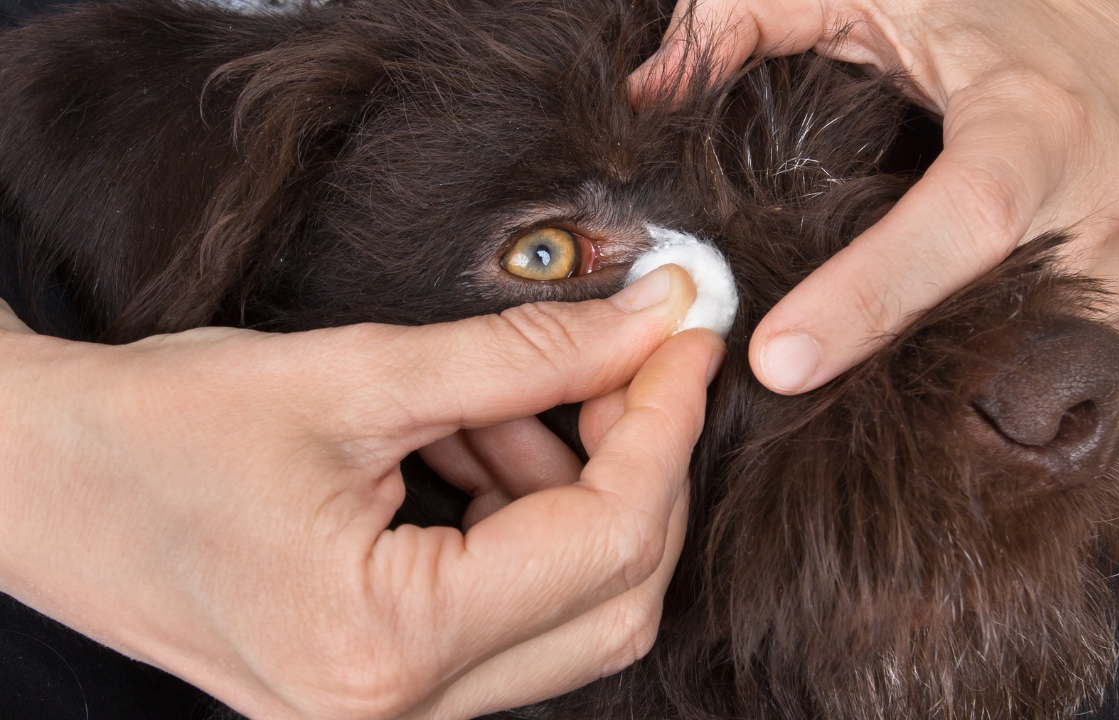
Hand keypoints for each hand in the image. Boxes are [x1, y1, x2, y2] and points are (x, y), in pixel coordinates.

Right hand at [0, 265, 724, 719]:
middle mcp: (400, 713)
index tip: (685, 341)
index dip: (665, 427)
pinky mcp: (384, 686)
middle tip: (624, 362)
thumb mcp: (356, 374)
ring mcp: (394, 714)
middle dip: (636, 465)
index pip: (607, 539)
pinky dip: (523, 523)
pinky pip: (511, 612)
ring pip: (573, 609)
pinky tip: (476, 444)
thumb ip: (526, 354)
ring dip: (572, 491)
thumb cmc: (157, 430)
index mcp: (388, 644)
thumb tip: (650, 322)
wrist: (41, 482)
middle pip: (613, 595)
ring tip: (506, 401)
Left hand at [630, 0, 1118, 392]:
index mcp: (1040, 124)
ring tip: (879, 330)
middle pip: (979, 319)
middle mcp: (1114, 203)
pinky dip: (997, 346)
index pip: (961, 225)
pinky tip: (963, 318)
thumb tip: (650, 91)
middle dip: (885, 352)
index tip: (781, 358)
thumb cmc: (1006, 7)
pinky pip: (1062, 351)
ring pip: (1019, 352)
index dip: (869, 297)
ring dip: (941, 355)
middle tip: (798, 356)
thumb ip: (755, 22)